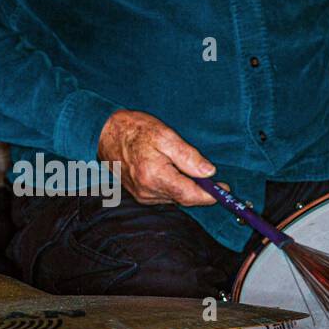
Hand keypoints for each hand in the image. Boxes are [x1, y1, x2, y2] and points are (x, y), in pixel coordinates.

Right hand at [97, 109, 216, 205]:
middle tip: (212, 178)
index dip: (210, 195)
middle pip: (184, 198)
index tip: (224, 189)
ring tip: (185, 168)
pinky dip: (175, 187)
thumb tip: (209, 172)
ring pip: (176, 198)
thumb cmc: (134, 130)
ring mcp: (142, 195)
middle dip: (200, 190)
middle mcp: (147, 191)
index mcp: (154, 176)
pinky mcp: (140, 194)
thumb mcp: (165, 136)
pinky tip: (173, 172)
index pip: (189, 195)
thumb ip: (188, 156)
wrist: (104, 133)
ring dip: (187, 188)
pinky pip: (166, 195)